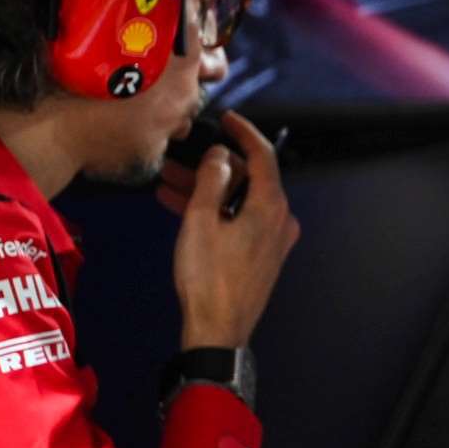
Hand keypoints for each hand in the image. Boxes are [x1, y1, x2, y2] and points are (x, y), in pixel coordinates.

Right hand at [171, 112, 298, 349]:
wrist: (218, 329)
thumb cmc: (209, 279)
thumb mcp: (201, 222)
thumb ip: (211, 182)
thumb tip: (220, 157)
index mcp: (271, 207)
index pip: (263, 156)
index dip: (244, 132)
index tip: (227, 119)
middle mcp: (280, 220)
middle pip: (248, 179)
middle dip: (212, 167)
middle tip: (179, 159)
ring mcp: (273, 239)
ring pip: (239, 200)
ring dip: (206, 189)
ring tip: (168, 180)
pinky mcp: (262, 254)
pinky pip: (238, 220)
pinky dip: (214, 210)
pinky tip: (180, 205)